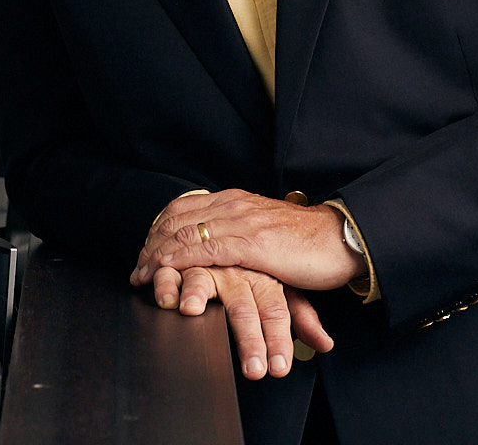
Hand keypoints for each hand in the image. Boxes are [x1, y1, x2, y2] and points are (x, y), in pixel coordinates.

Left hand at [131, 189, 363, 292]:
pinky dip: (179, 260)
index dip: (158, 230)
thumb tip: (219, 248)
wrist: (340, 239)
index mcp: (234, 200)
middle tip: (137, 269)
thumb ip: (239, 234)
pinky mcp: (251, 244)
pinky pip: (205, 249)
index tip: (145, 252)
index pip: (182, 208)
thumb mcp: (264, 232)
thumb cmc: (306, 243)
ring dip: (158, 255)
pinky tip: (166, 271)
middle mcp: (233, 205)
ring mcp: (240, 222)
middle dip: (151, 245)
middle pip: (176, 219)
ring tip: (144, 276)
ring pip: (185, 232)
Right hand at [149, 263, 331, 379]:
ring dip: (193, 295)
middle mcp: (242, 268)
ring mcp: (214, 255)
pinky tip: (157, 290)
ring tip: (186, 311)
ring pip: (202, 277)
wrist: (281, 216)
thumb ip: (301, 315)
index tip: (278, 369)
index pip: (278, 312)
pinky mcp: (190, 246)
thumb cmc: (280, 250)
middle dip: (250, 340)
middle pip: (244, 307)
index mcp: (268, 277)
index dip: (278, 340)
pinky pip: (175, 260)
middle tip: (254, 369)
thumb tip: (325, 343)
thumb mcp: (292, 283)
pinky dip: (164, 275)